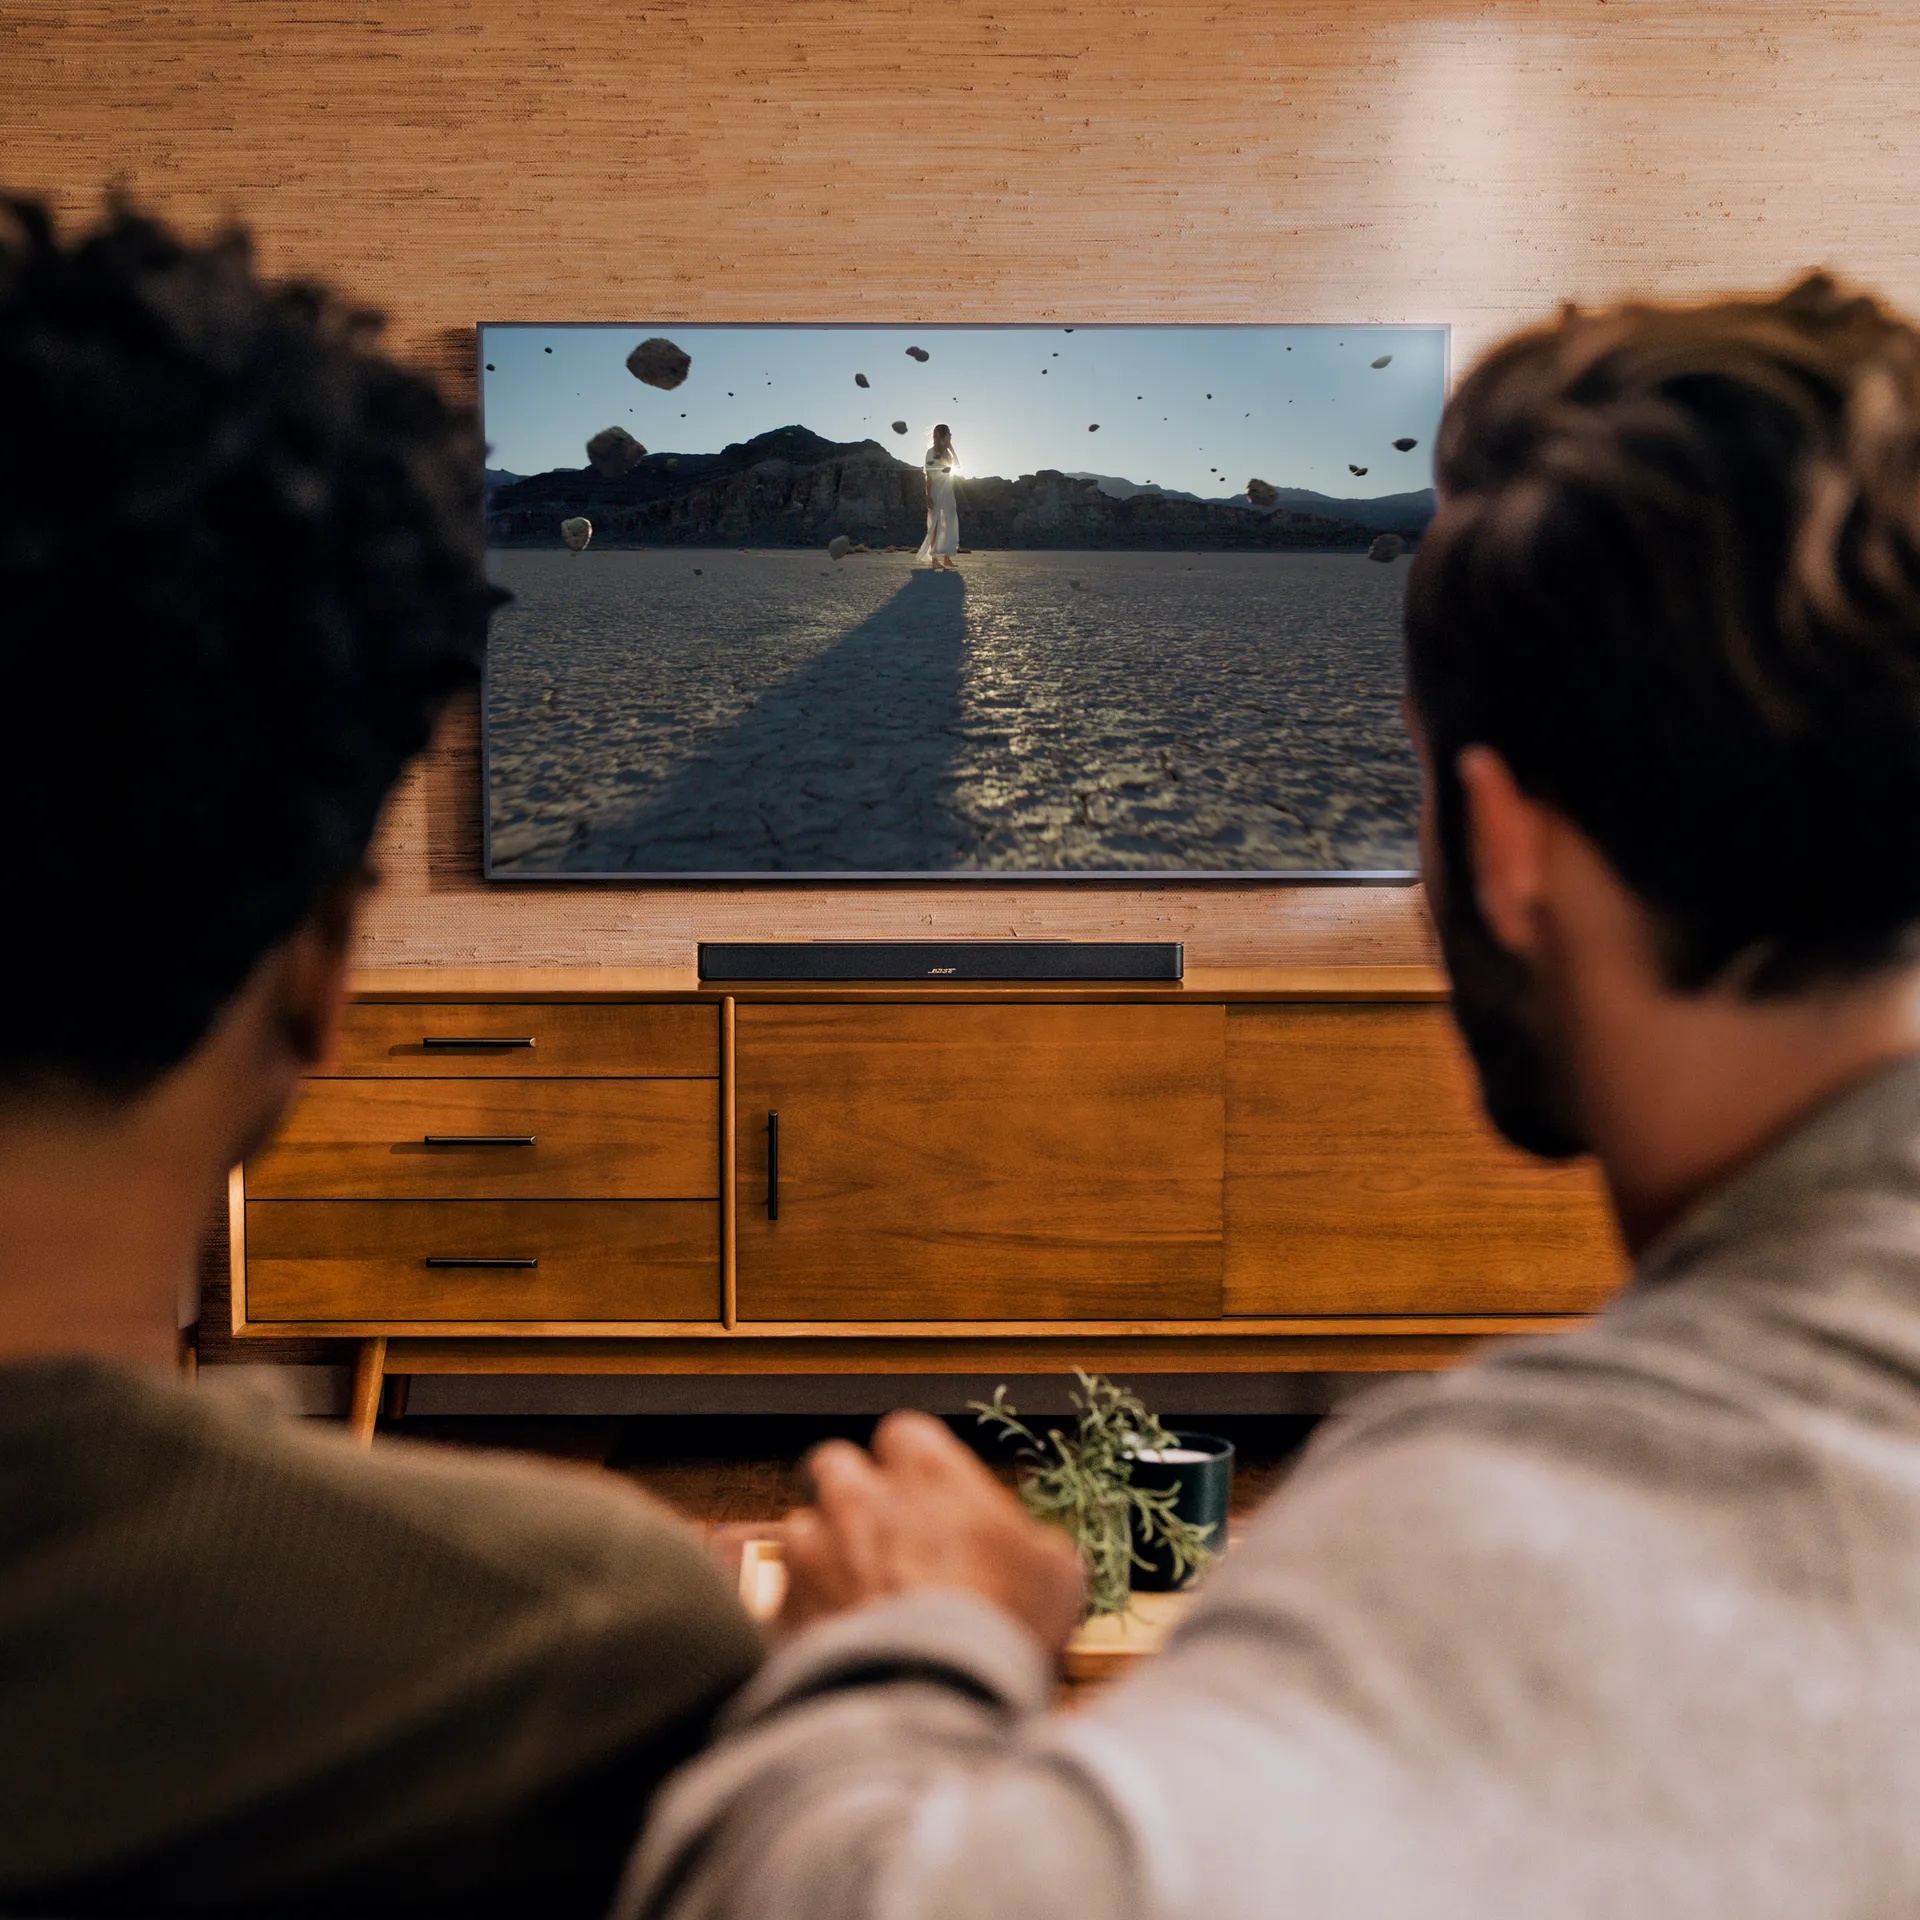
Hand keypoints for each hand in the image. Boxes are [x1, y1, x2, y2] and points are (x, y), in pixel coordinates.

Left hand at [780, 1411, 1085, 1656]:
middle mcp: (860, 1495)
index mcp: (926, 1470)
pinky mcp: (785, 1607)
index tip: (931, 1496)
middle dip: (851, 1493)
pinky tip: (837, 1641)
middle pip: (835, 1465)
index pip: (905, 1435)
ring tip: (856, 1597)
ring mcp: (813, 1550)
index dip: (915, 1467)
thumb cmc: (1000, 1623)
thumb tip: (1034, 1554)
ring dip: (823, 1555)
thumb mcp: (1055, 1573)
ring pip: (801, 1530)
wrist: (933, 1697)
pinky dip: (804, 1613)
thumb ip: (1029, 1543)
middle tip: (880, 1535)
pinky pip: (784, 1598)